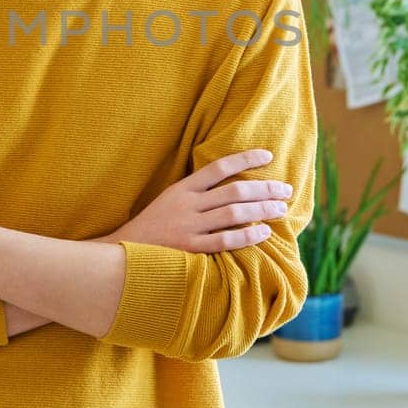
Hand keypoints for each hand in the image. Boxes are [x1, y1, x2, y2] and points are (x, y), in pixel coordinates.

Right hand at [109, 148, 291, 252]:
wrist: (122, 252)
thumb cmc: (152, 226)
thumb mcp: (170, 200)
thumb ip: (196, 193)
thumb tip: (230, 186)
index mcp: (183, 188)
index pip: (219, 167)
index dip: (245, 159)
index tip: (268, 155)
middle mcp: (187, 204)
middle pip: (233, 191)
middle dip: (264, 188)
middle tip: (286, 189)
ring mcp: (188, 226)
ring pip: (233, 214)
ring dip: (261, 210)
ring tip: (281, 209)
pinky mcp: (189, 249)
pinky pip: (224, 241)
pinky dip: (246, 236)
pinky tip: (264, 233)